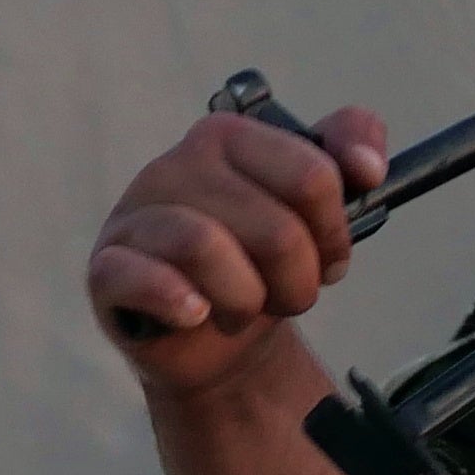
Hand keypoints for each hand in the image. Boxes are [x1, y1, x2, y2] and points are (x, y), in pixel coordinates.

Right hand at [87, 104, 390, 394]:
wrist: (213, 338)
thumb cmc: (261, 263)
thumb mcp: (316, 204)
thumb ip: (349, 147)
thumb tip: (367, 165)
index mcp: (228, 137)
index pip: (312, 176)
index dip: (334, 232)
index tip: (330, 254)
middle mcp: (176, 165)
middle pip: (275, 229)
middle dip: (298, 280)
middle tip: (288, 294)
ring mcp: (135, 216)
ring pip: (206, 248)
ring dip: (248, 300)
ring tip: (245, 309)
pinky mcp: (107, 268)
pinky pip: (140, 276)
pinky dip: (177, 301)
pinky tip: (195, 314)